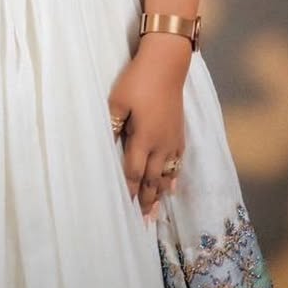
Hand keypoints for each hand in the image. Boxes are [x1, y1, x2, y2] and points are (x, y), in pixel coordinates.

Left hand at [107, 33, 191, 219]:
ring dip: (160, 193)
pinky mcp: (180, 133)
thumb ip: (112, 125)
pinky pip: (178, 162)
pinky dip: (174, 177)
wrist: (167, 65)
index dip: (129, 191)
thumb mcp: (117, 101)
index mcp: (144, 138)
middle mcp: (161, 145)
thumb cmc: (138, 81)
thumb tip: (106, 146)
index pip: (134, 172)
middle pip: (153, 179)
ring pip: (167, 174)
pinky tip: (172, 185)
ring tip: (156, 213)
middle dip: (147, 201)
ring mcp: (173, 140)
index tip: (124, 208)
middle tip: (144, 222)